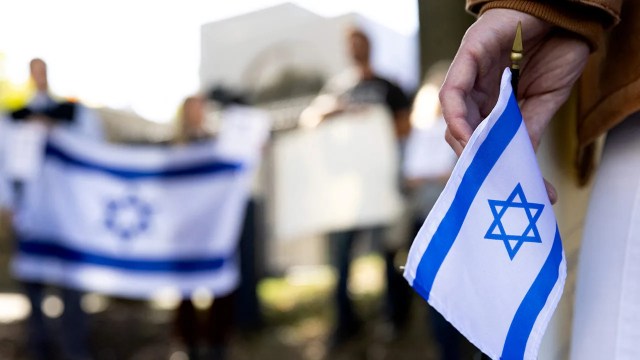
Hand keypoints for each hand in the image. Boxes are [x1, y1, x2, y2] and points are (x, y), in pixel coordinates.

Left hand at [439, 9, 589, 202]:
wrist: (572, 13)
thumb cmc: (559, 49)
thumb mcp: (544, 99)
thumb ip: (526, 129)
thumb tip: (516, 164)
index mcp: (493, 99)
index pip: (478, 135)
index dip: (484, 160)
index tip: (498, 183)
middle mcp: (476, 87)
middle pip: (461, 128)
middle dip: (474, 156)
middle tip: (489, 179)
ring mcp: (469, 71)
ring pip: (453, 113)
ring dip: (463, 141)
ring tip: (480, 162)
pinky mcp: (469, 53)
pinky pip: (453, 90)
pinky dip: (457, 115)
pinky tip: (468, 135)